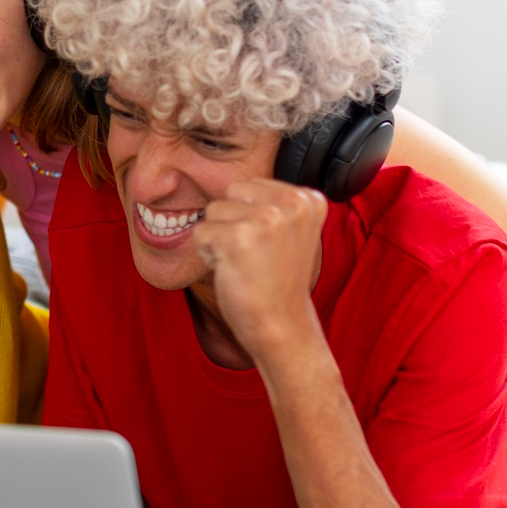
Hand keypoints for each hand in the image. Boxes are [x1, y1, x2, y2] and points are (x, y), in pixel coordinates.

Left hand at [191, 178, 328, 358]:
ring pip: (213, 211)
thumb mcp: (291, 230)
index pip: (251, 185)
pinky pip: (200, 233)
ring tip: (243, 263)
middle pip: (231, 193)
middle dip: (232, 222)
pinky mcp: (237, 238)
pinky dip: (207, 254)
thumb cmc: (278, 280)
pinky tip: (231, 271)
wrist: (282, 325)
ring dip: (219, 238)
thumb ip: (274, 202)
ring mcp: (264, 220)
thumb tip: (233, 182)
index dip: (249, 216)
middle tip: (253, 255)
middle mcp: (290, 204)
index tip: (269, 245)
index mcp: (307, 198)